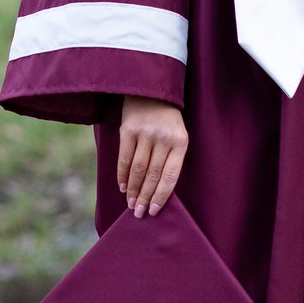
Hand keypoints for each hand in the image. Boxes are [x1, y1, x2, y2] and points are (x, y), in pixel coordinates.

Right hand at [116, 96, 187, 216]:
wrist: (151, 89)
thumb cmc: (167, 119)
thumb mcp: (177, 134)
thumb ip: (171, 157)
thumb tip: (159, 189)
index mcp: (180, 141)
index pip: (170, 175)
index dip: (161, 195)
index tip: (154, 211)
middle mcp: (163, 138)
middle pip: (152, 174)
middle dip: (145, 196)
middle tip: (139, 213)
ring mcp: (145, 133)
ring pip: (137, 169)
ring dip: (133, 189)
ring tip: (131, 203)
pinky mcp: (128, 129)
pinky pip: (124, 158)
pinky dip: (122, 175)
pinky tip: (123, 186)